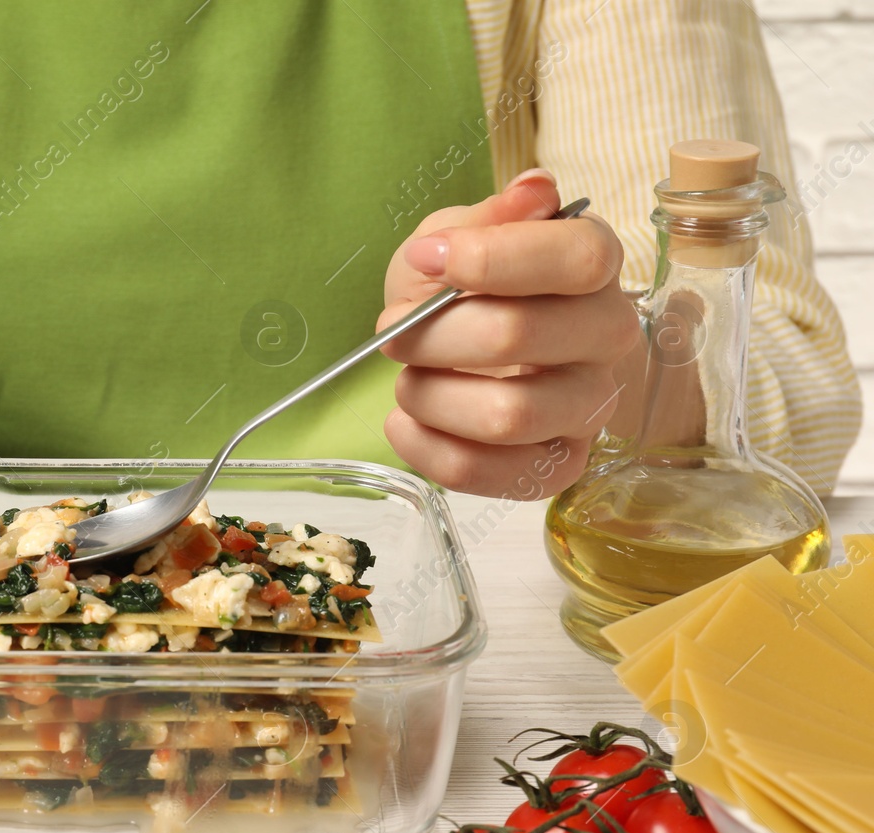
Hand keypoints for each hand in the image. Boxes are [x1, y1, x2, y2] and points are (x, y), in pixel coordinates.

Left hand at [379, 169, 641, 497]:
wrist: (455, 349)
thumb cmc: (461, 287)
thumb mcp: (457, 234)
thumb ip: (486, 219)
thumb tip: (532, 190)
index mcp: (594, 265)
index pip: (576, 260)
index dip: (491, 259)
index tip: (427, 259)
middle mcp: (608, 335)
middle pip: (521, 336)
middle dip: (433, 334)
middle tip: (393, 331)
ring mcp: (590, 406)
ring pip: (507, 415)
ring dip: (430, 396)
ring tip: (408, 380)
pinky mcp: (558, 464)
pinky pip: (489, 472)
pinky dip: (426, 449)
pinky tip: (405, 422)